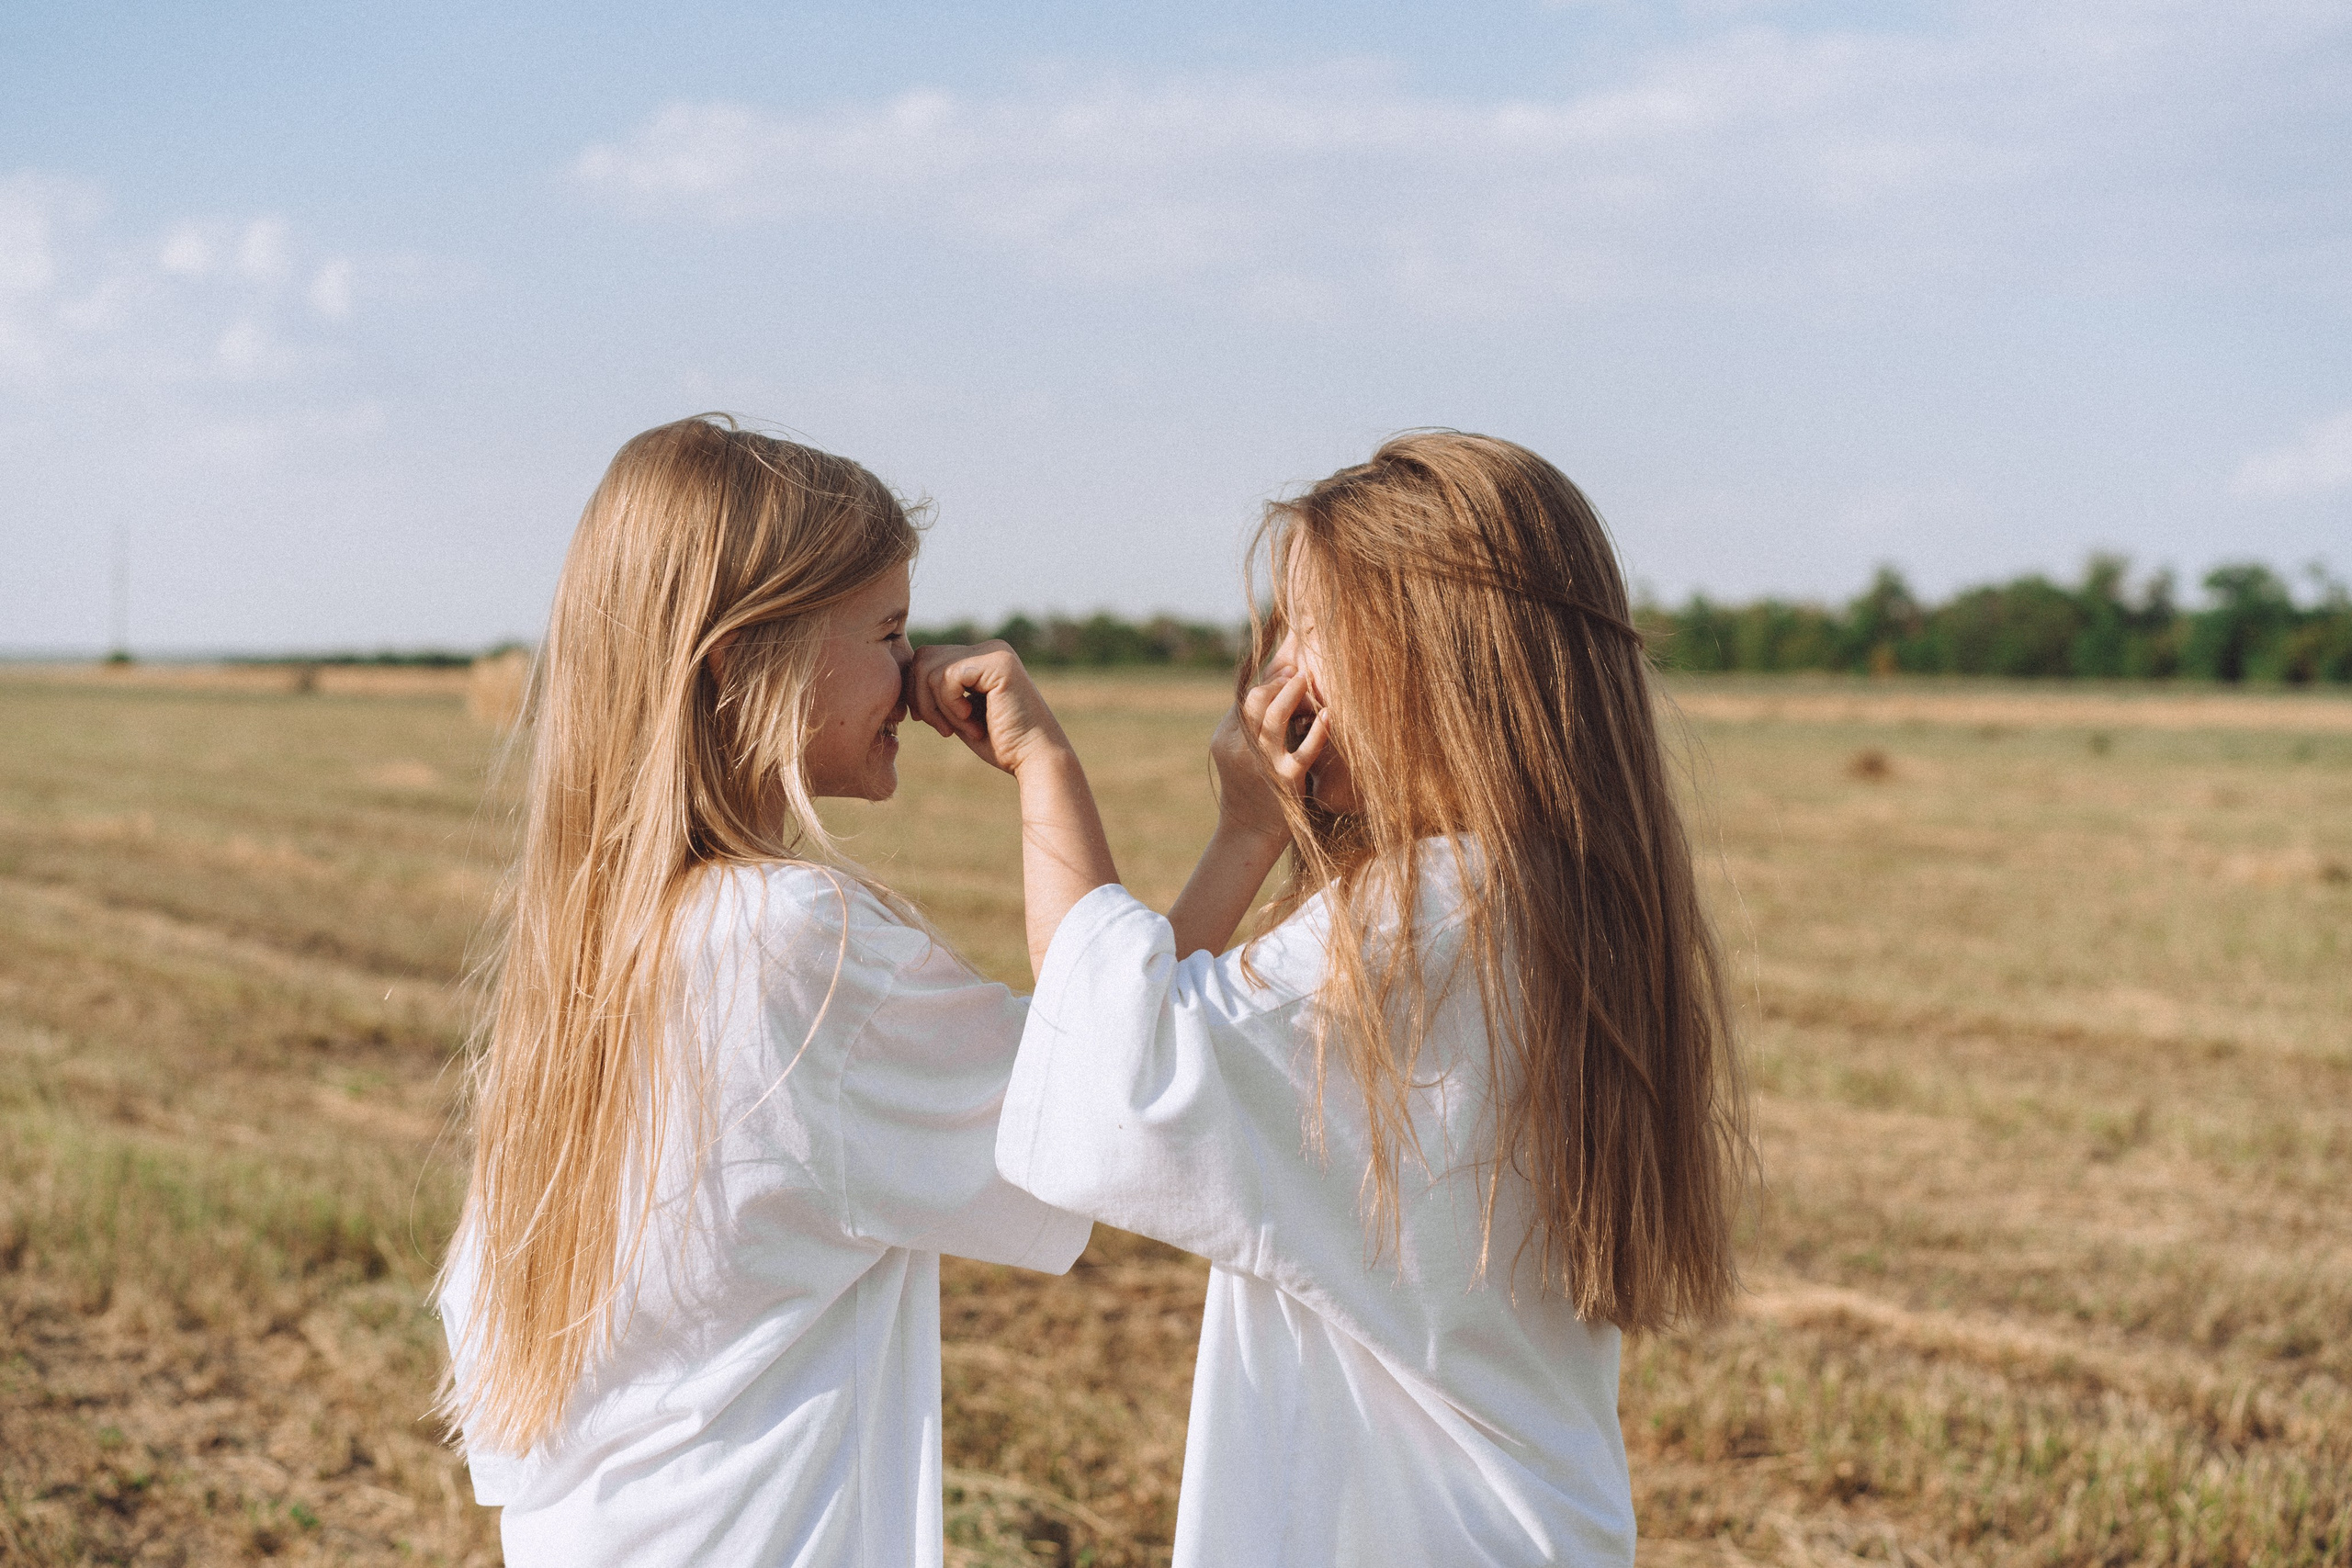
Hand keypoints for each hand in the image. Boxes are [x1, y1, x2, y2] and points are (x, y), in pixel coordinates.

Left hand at [906, 641, 1071, 776]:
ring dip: (937, 707)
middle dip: (922, 699)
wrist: (1035, 759)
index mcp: (981, 657)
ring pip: (929, 668)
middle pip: (923, 657)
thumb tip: (903, 677)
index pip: (927, 660)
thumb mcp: (959, 713)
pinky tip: (972, 723)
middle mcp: (989, 648)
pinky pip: (946, 676)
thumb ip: (939, 692)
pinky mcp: (997, 663)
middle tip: (944, 730)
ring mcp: (994, 652)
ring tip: (961, 728)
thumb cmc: (1000, 744)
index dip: (919, 693)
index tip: (937, 724)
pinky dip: (950, 706)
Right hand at [1218, 664, 1327, 827]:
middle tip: (1297, 672)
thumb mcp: (1237, 753)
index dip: (1267, 681)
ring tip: (1307, 679)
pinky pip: (1305, 750)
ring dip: (1292, 693)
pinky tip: (1329, 715)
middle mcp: (1240, 749)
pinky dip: (1319, 730)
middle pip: (1255, 701)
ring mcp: (1263, 764)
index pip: (1245, 698)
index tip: (1285, 670)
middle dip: (1277, 682)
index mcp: (1225, 739)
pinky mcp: (1286, 780)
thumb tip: (1272, 685)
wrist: (1248, 833)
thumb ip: (1248, 724)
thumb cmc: (1249, 786)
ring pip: (1274, 717)